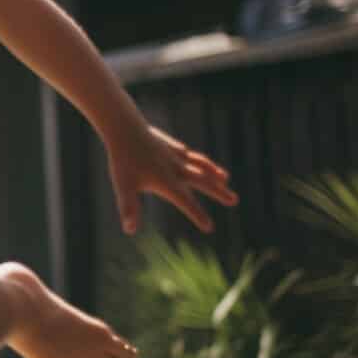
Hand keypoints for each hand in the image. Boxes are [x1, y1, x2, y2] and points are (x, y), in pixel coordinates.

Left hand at [107, 124, 237, 234]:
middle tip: (234, 200)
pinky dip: (198, 160)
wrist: (125, 128)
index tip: (209, 227)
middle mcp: (175, 168)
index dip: (197, 214)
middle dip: (218, 192)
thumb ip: (129, 208)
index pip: (186, 202)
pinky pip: (188, 154)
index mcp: (166, 181)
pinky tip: (200, 162)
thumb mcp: (123, 186)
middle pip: (202, 182)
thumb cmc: (123, 160)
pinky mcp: (170, 145)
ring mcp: (175, 155)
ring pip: (199, 165)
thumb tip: (130, 230)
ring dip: (213, 173)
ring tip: (225, 179)